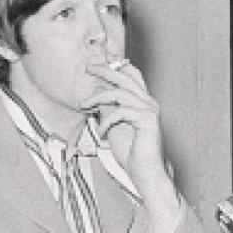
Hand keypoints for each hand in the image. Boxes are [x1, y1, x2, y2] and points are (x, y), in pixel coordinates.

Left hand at [81, 60, 183, 231]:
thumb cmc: (131, 152)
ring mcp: (150, 110)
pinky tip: (101, 132)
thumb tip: (94, 95)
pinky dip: (106, 121)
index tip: (99, 59)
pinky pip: (121, 111)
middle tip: (88, 67)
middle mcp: (148, 102)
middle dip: (105, 69)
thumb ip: (107, 109)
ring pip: (120, 93)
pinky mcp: (148, 120)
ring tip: (83, 105)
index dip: (116, 64)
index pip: (131, 75)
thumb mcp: (113, 125)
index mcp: (142, 101)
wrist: (145, 173)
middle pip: (126, 76)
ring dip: (97, 98)